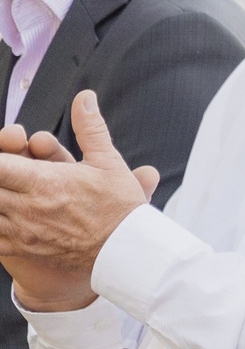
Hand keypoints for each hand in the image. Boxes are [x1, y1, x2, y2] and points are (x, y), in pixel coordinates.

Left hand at [0, 93, 159, 290]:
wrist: (129, 251)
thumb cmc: (120, 207)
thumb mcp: (109, 162)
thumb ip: (90, 128)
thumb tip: (85, 97)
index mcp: (43, 182)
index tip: (4, 152)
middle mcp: (26, 207)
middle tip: (6, 171)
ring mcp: (22, 230)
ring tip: (4, 191)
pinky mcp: (23, 249)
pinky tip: (2, 215)